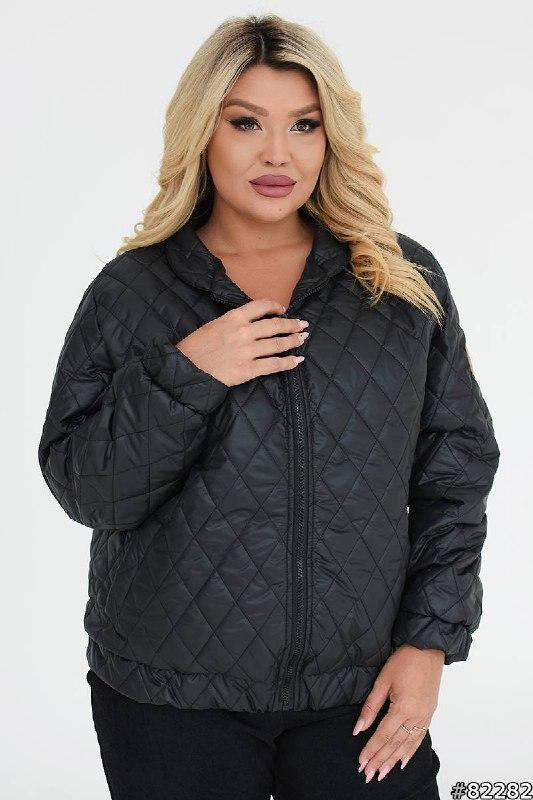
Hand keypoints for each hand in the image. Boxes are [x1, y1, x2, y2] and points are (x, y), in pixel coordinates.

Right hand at [176, 298, 308, 386]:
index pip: (261, 306)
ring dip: (293, 341)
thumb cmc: (196, 347)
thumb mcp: (214, 325)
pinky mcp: (248, 370)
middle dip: (291, 324)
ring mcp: (247, 352)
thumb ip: (234, 322)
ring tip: (302, 339)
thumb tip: (252, 322)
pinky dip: (288, 363)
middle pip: (274, 325)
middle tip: (302, 325)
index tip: (283, 310)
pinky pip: (274, 365)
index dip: (275, 307)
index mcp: (233, 318)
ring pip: (278, 344)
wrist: (186, 369)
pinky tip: (298, 360)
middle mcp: (243, 332)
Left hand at [352, 644, 443, 781]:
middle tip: (369, 775)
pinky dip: (411, 751)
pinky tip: (403, 761)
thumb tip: (359, 728)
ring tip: (383, 773)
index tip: (361, 762)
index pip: (383, 735)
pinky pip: (420, 738)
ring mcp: (425, 716)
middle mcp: (416, 716)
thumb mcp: (383, 680)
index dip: (372, 750)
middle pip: (395, 744)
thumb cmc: (405, 660)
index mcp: (403, 708)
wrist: (428, 648)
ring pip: (408, 744)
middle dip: (381, 760)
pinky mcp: (429, 713)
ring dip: (394, 760)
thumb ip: (371, 706)